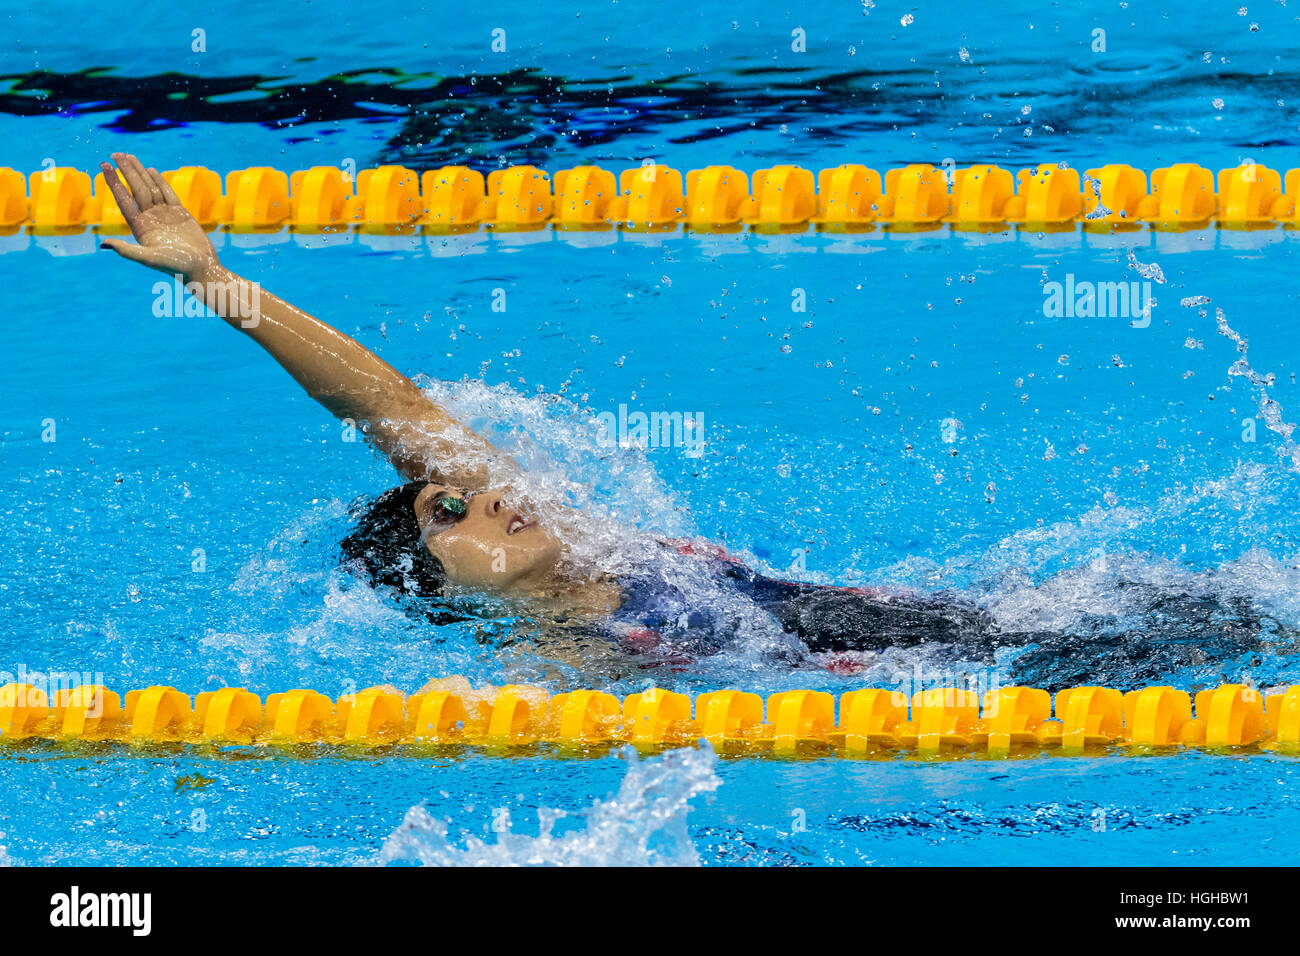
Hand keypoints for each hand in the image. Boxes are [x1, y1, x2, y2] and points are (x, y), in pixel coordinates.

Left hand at [99, 153, 220, 280]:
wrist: (201, 268)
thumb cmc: (176, 266)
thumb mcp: (150, 259)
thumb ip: (127, 251)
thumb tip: (104, 245)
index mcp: (140, 227)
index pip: (123, 199)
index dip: (114, 182)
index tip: (104, 166)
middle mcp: (150, 218)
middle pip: (135, 189)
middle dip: (126, 171)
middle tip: (115, 154)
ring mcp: (164, 215)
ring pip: (150, 188)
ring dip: (139, 172)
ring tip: (129, 157)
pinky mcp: (180, 213)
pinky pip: (167, 193)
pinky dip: (160, 181)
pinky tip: (151, 170)